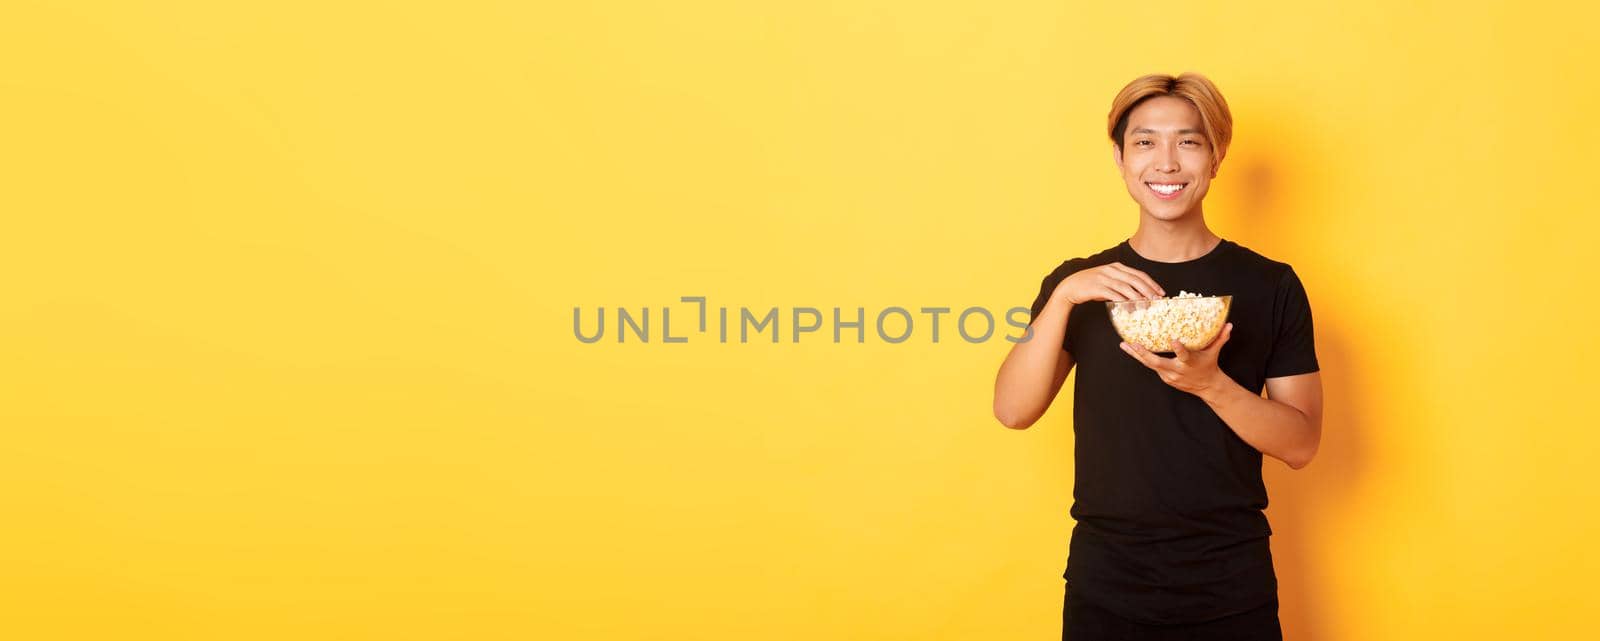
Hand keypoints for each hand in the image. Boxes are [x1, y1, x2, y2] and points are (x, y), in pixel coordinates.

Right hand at [1053, 262, 1164, 303]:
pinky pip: (1114, 294)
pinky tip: (1130, 308)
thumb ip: (1122, 284)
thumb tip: (1138, 295)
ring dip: (1138, 296)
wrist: (1070, 287)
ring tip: (1146, 305)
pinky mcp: (1097, 287)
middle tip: (1157, 300)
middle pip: (1135, 280)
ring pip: (1126, 287)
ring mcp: (1104, 278)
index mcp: (1116, 267)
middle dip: (1148, 290)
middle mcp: (1112, 270)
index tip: (1161, 292)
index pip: (1139, 274)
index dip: (1151, 283)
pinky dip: (1123, 301)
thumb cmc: (1090, 285)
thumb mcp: (1108, 280)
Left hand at [1119, 323, 1233, 396]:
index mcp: (1189, 363)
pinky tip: (1131, 349)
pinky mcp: (1163, 377)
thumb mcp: (1214, 353)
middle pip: (1157, 363)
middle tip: (1132, 343)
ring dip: (1136, 355)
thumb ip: (1220, 338)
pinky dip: (1141, 358)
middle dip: (1143, 353)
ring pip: (1149, 364)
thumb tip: (1229, 325)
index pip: (1184, 356)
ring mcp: (1168, 375)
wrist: (1206, 387)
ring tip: (1124, 344)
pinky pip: (1150, 366)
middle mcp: (1176, 371)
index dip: (1178, 349)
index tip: (1173, 340)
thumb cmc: (1209, 366)